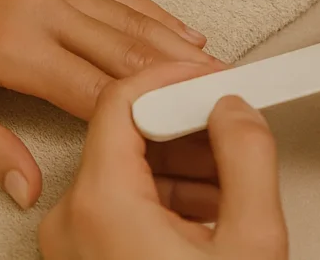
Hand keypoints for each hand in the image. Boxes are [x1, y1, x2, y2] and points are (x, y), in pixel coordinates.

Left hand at [0, 0, 221, 208]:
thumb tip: (27, 188)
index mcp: (11, 43)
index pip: (96, 90)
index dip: (145, 115)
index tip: (181, 132)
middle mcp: (40, 5)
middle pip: (128, 49)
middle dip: (179, 78)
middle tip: (222, 98)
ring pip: (129, 16)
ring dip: (175, 44)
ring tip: (214, 69)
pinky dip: (150, 10)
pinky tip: (176, 27)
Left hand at [40, 64, 287, 259]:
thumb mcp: (250, 243)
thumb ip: (248, 160)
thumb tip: (237, 109)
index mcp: (99, 205)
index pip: (124, 97)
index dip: (177, 77)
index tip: (213, 77)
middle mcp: (69, 216)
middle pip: (127, 128)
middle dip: (189, 121)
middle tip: (233, 124)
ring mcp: (70, 237)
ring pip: (126, 162)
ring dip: (182, 159)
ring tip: (231, 178)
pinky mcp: (80, 250)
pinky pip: (119, 196)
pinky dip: (165, 190)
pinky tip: (208, 202)